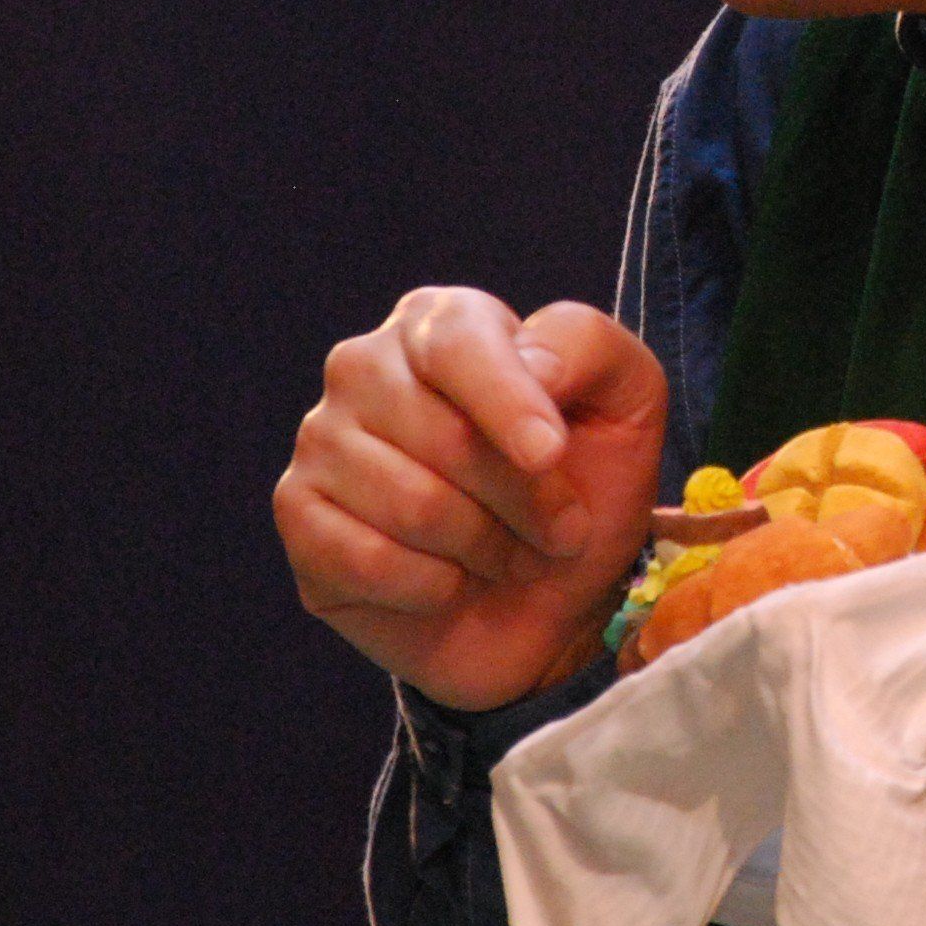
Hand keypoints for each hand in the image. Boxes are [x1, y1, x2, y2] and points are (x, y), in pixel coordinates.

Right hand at [275, 288, 665, 710]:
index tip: (551, 456)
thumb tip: (531, 363)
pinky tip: (449, 582)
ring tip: (508, 554)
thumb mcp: (625, 398)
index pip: (456, 341)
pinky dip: (432, 587)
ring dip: (486, 549)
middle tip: (559, 529)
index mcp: (438, 323)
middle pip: (444, 436)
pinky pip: (366, 559)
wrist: (551, 602)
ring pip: (411, 505)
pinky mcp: (300, 518)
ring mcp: (322, 442)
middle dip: (523, 500)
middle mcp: (364, 369)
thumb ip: (587, 346)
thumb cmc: (586, 487)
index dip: (508, 402)